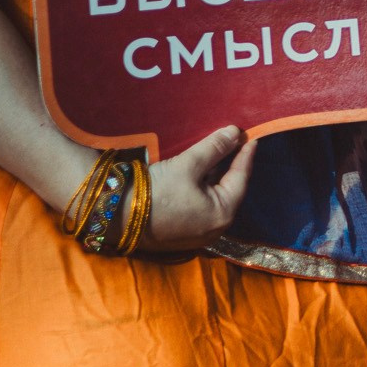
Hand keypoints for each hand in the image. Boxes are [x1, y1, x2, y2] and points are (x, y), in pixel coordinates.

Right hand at [145, 124, 258, 249]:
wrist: (115, 216)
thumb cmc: (155, 191)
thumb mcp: (188, 165)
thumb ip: (214, 148)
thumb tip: (234, 132)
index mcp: (223, 213)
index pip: (241, 177)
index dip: (245, 155)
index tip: (250, 137)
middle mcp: (215, 228)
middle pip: (229, 189)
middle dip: (231, 165)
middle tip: (235, 142)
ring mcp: (199, 234)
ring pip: (213, 198)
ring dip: (215, 177)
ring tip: (218, 153)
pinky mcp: (182, 233)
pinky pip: (200, 206)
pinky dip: (202, 189)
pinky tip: (199, 173)